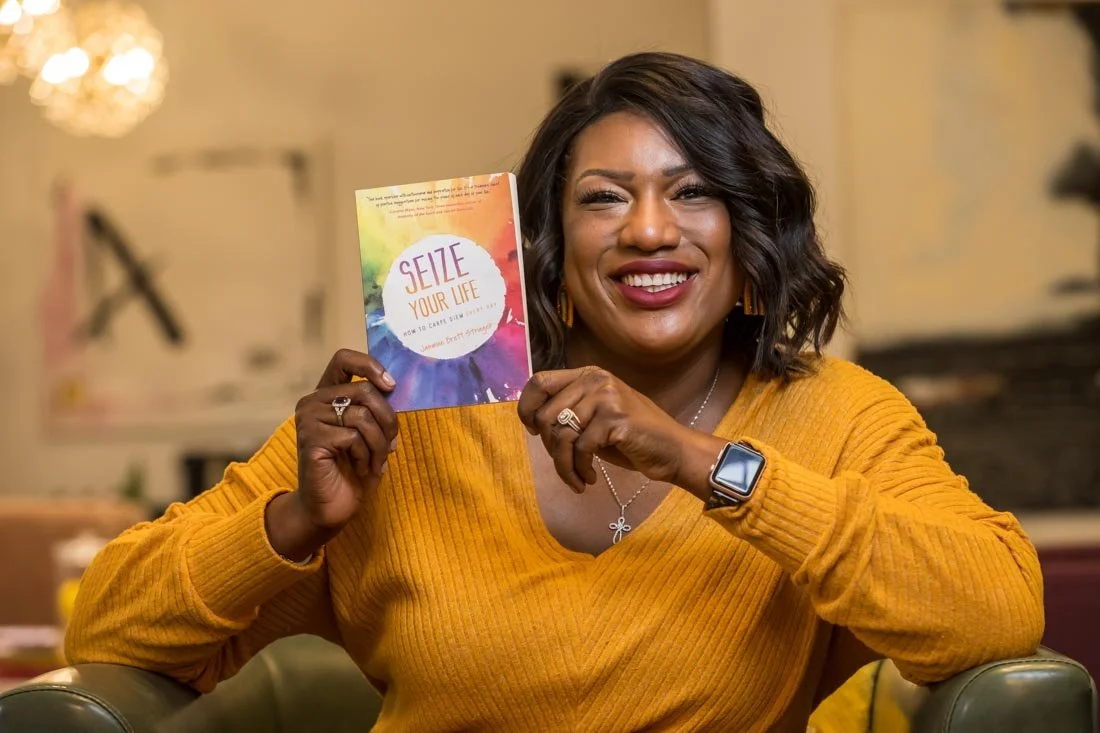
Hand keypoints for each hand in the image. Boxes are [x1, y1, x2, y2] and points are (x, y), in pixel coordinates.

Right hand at [267, 349, 397, 559]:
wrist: (331, 507)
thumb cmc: (352, 468)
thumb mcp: (369, 433)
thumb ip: (376, 409)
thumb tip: (395, 388)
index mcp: (327, 393)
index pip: (344, 359)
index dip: (371, 365)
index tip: (392, 385)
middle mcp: (313, 401)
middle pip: (365, 390)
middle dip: (388, 420)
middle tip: (392, 444)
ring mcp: (308, 419)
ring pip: (363, 416)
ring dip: (379, 444)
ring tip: (376, 462)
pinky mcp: (310, 438)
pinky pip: (354, 437)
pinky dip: (367, 456)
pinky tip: (361, 469)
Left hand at [517, 367, 690, 493]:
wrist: (672, 450)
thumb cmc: (630, 438)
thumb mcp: (595, 418)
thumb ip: (569, 411)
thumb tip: (532, 420)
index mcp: (588, 375)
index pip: (538, 381)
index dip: (527, 408)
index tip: (535, 432)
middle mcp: (596, 379)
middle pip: (546, 414)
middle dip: (551, 448)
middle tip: (566, 465)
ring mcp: (606, 397)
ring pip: (562, 435)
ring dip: (564, 466)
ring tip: (576, 478)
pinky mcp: (615, 418)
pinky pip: (581, 449)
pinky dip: (580, 470)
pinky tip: (589, 479)